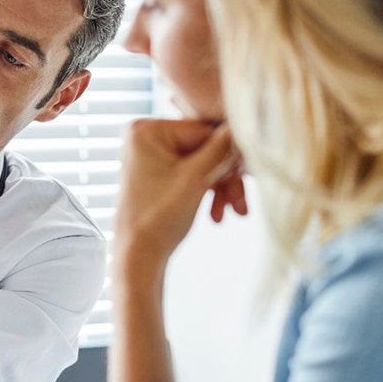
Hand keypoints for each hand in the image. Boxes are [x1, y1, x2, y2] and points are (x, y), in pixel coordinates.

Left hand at [113, 119, 244, 264]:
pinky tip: (217, 214)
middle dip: (224, 177)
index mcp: (146, 130)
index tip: (243, 177)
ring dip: (220, 187)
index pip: (204, 131)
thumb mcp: (196, 179)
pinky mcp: (158, 172)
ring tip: (233, 212)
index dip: (227, 155)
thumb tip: (243, 124)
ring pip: (202, 163)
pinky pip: (192, 173)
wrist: (139, 257)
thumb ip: (222, 149)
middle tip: (239, 203)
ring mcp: (151, 154)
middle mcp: (145, 136)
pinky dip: (207, 191)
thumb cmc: (158, 219)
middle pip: (205, 148)